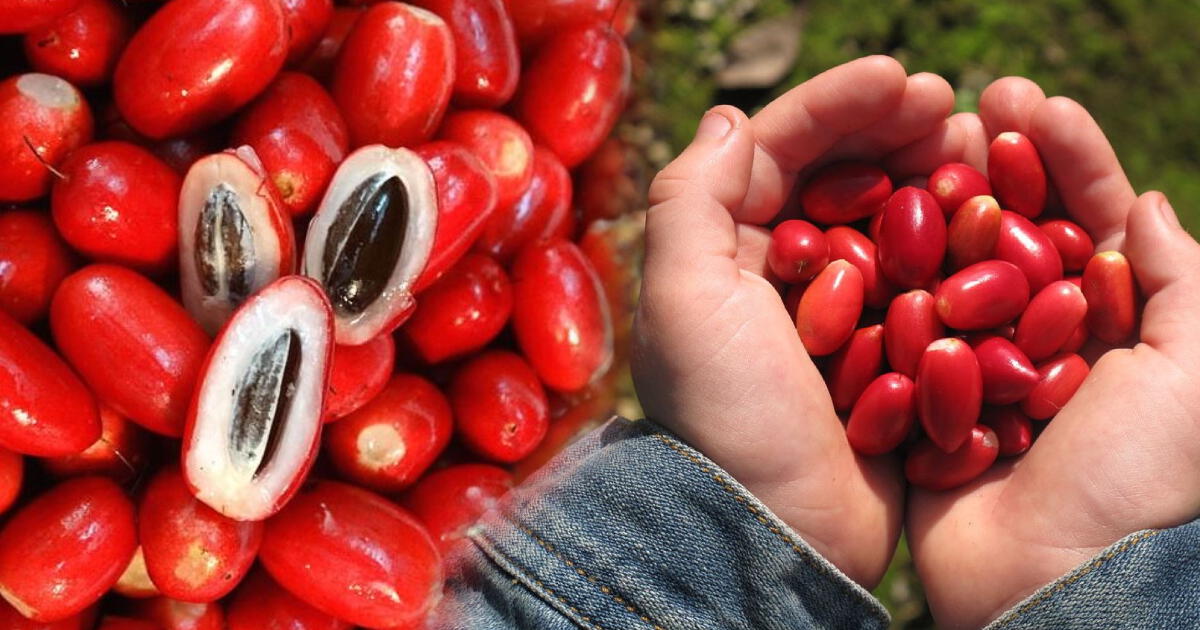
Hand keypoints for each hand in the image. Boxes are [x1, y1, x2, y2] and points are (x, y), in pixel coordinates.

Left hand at [632, 56, 959, 586]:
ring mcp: (835, 317)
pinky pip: (924, 283)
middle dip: (892, 134)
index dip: (838, 105)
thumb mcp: (684, 297)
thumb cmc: (725, 413)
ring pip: (889, 223)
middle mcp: (777, 277)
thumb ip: (693, 198)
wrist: (773, 530)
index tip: (904, 76)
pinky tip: (987, 222)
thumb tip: (729, 116)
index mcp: (724, 253)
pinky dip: (953, 248)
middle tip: (951, 107)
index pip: (780, 153)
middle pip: (840, 178)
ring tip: (975, 152)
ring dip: (931, 181)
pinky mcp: (884, 357)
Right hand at [906, 80, 1199, 627]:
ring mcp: (976, 371)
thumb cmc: (1139, 478)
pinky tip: (865, 228)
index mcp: (1112, 329)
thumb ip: (1180, 281)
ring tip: (915, 147)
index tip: (1027, 99)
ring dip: (933, 205)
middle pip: (1012, 230)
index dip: (1064, 155)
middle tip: (964, 102)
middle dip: (994, 163)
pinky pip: (901, 331)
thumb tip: (1141, 203)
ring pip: (951, 268)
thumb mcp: (1194, 371)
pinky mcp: (921, 406)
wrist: (1055, 585)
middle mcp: (1040, 341)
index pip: (1087, 219)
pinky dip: (886, 280)